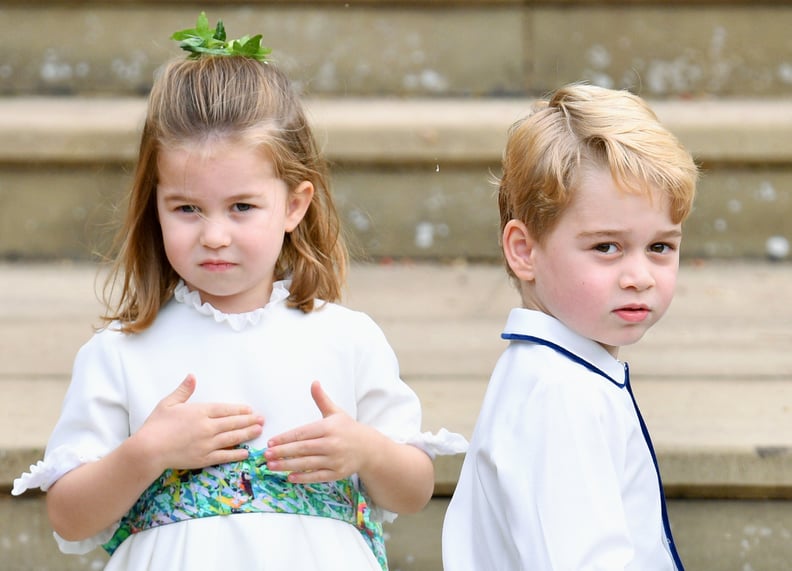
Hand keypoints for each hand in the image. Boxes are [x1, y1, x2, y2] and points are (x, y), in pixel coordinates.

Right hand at [135, 374, 263, 472]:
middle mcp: (207, 427)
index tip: (250, 410)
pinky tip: (245, 452)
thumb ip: (183, 390)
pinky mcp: (204, 458)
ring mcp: (207, 444)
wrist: (148, 450)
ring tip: (259, 431)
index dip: (239, 410)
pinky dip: (236, 454)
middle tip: (261, 419)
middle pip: (233, 423)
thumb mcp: (168, 403)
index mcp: (200, 412)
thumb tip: (192, 376)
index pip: (225, 410)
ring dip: (247, 434)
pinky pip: (224, 456)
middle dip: (249, 421)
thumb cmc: (156, 426)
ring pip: (232, 438)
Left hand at [265, 381, 380, 483]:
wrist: (368, 448)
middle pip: (302, 449)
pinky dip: (303, 477)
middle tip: (266, 455)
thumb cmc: (348, 429)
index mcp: (329, 428)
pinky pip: (317, 476)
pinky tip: (290, 477)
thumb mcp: (335, 412)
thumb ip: (322, 399)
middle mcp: (332, 444)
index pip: (302, 433)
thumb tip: (314, 382)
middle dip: (282, 452)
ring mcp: (335, 460)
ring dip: (287, 465)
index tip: (271, 442)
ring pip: (307, 464)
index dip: (285, 438)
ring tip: (271, 466)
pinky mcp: (337, 474)